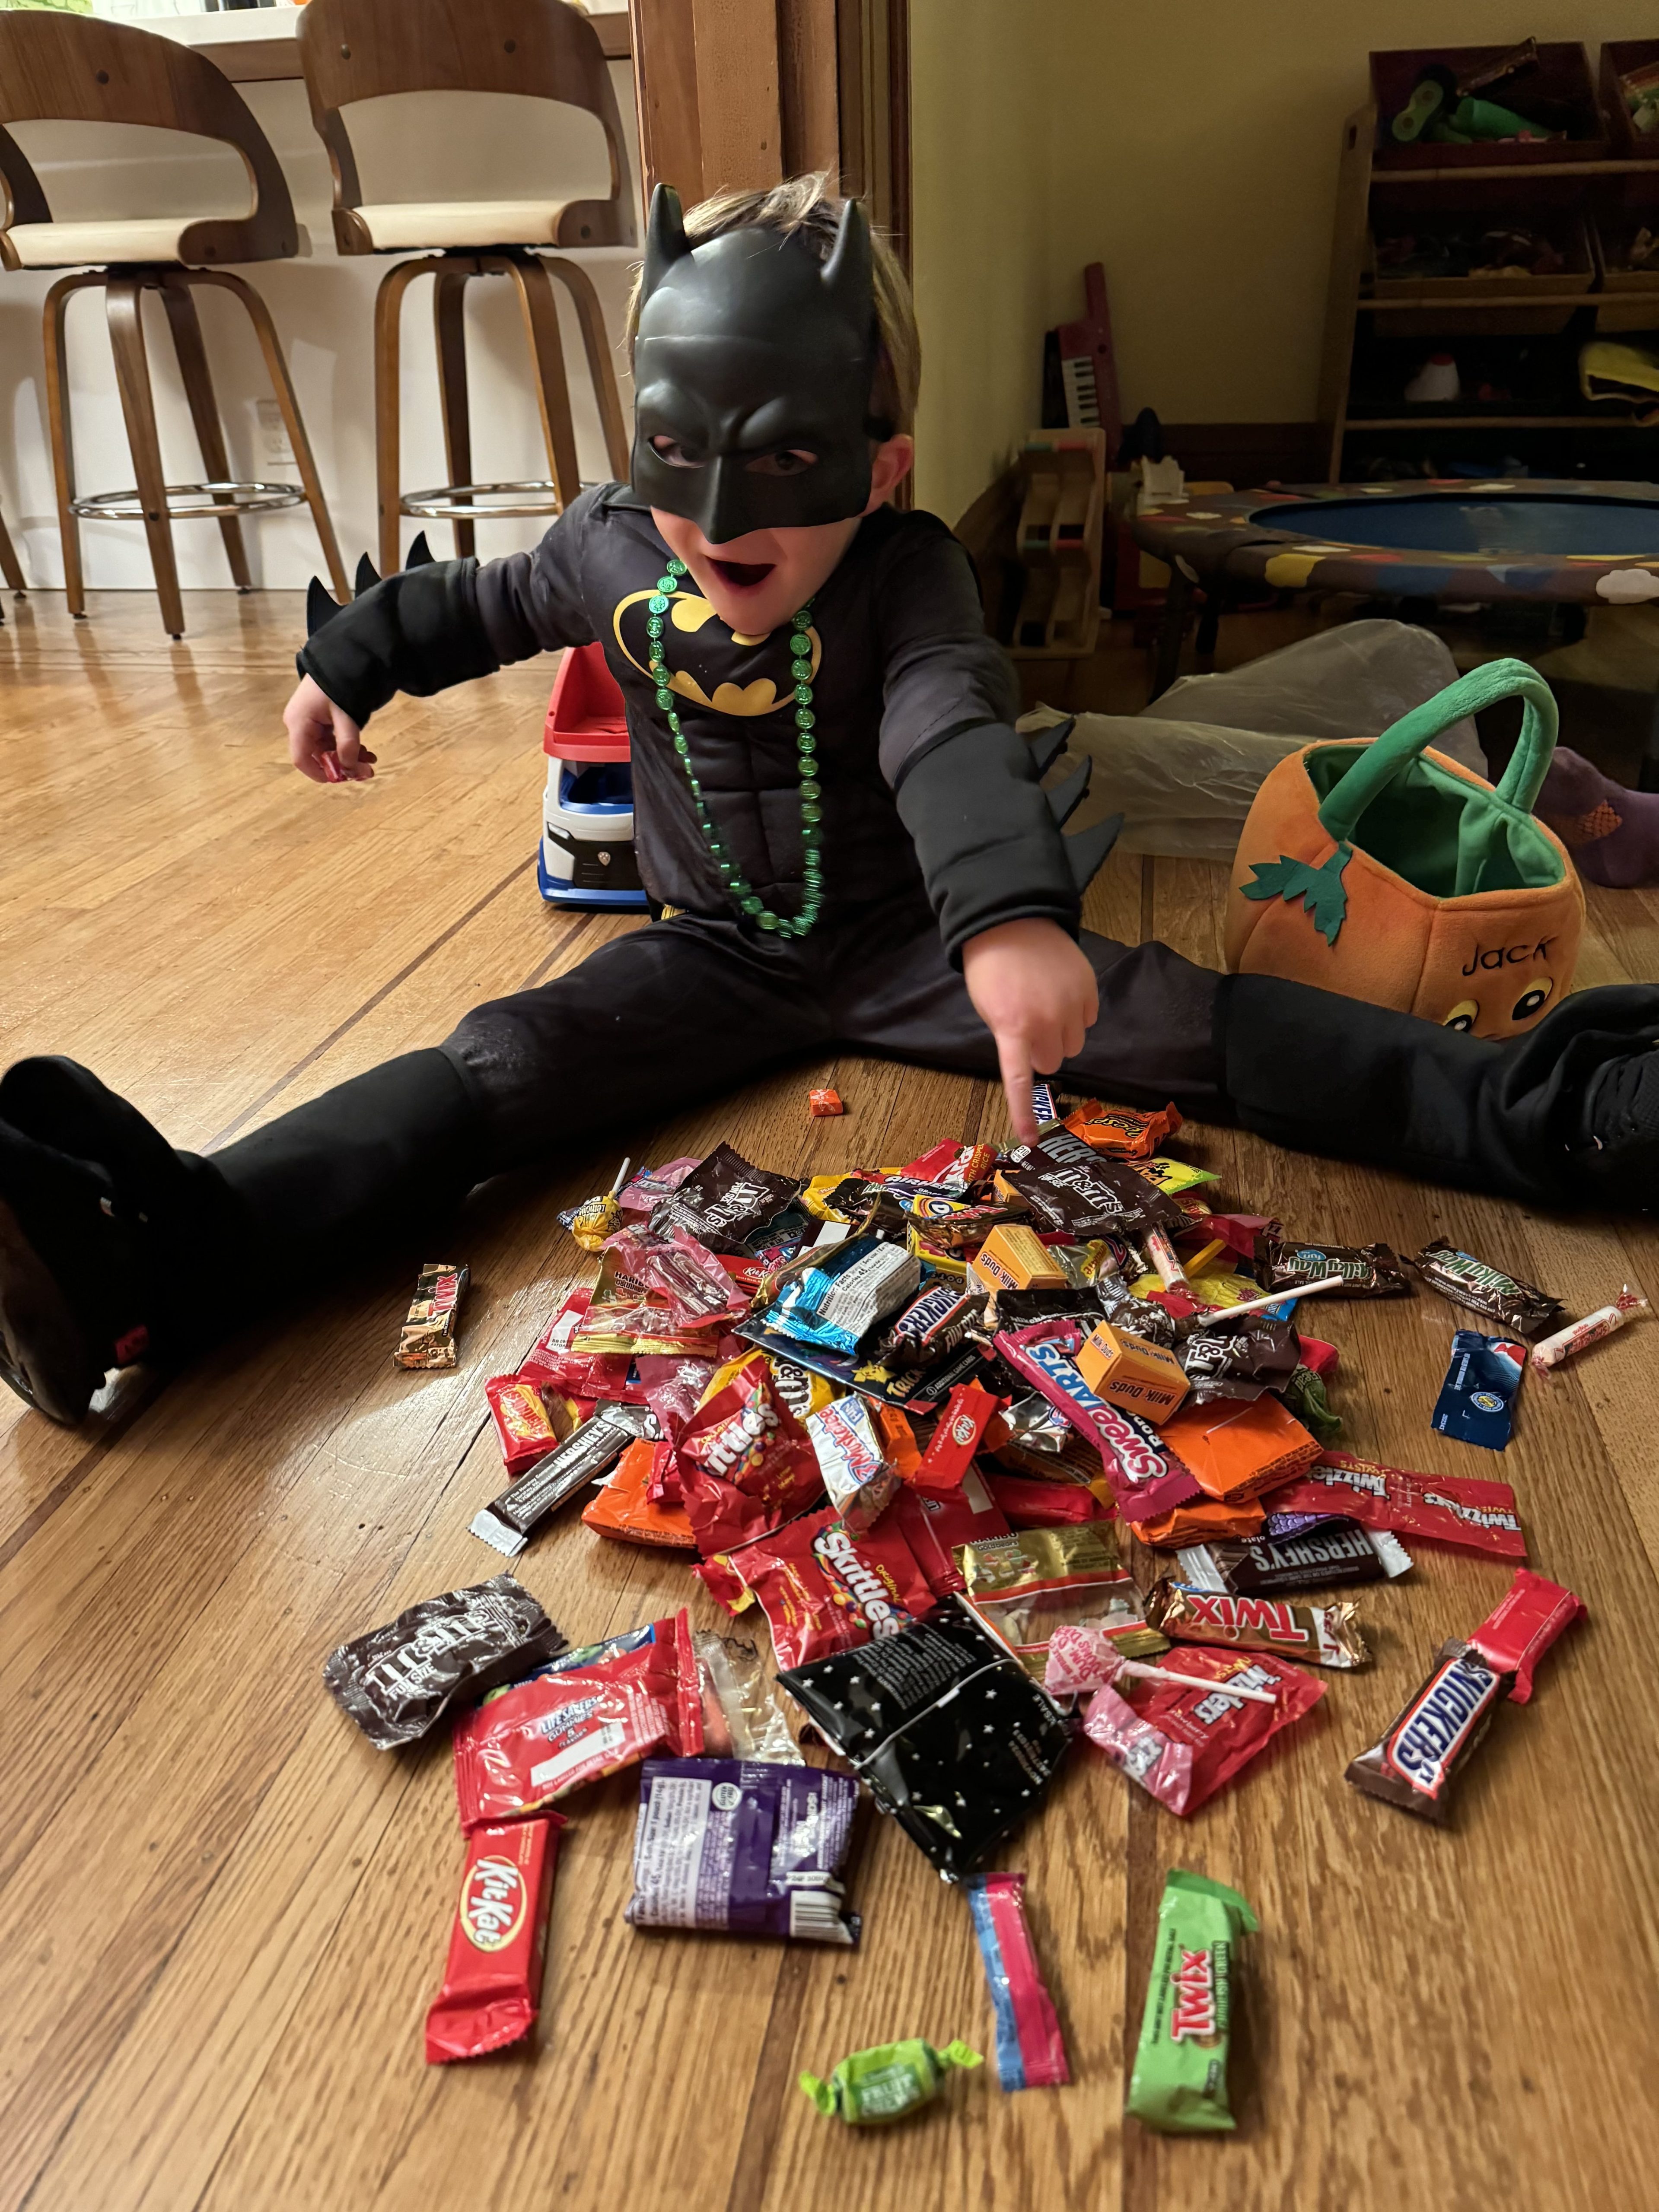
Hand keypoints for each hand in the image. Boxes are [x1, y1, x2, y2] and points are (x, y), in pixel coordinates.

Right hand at [284, 674, 376, 783]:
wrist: (342, 658)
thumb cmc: (339, 683)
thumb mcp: (346, 715)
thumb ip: (348, 743)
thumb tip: (351, 770)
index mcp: (299, 723)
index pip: (302, 759)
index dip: (320, 773)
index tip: (342, 780)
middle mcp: (299, 724)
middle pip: (317, 756)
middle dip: (342, 765)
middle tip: (367, 771)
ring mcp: (308, 722)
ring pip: (326, 749)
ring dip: (348, 757)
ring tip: (371, 760)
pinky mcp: (318, 719)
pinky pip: (331, 739)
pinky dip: (347, 746)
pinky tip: (365, 751)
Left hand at [962, 917, 1098, 1144]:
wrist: (1013, 919)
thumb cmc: (991, 966)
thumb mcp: (988, 1007)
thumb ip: (1009, 1036)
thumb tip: (1029, 1055)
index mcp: (1013, 1028)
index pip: (1019, 1080)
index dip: (1023, 1112)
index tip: (1028, 1139)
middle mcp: (1046, 1021)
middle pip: (1052, 1062)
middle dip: (1042, 1052)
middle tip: (1028, 1028)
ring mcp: (1071, 1005)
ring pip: (1073, 1044)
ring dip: (1061, 1034)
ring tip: (1045, 1007)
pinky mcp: (1089, 990)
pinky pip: (1088, 1019)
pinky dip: (1077, 1014)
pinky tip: (1061, 993)